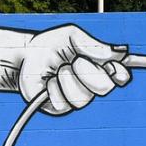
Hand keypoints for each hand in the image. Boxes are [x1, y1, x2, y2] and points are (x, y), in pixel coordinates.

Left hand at [14, 25, 129, 114]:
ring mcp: (76, 98)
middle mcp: (91, 85)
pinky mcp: (60, 108)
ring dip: (67, 79)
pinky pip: (63, 104)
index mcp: (99, 67)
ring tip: (57, 69)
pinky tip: (48, 82)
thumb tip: (121, 52)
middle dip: (89, 72)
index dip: (120, 74)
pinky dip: (53, 89)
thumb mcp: (71, 37)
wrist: (24, 56)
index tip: (112, 66)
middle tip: (74, 61)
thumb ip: (93, 45)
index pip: (120, 76)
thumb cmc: (49, 46)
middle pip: (105, 88)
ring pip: (82, 98)